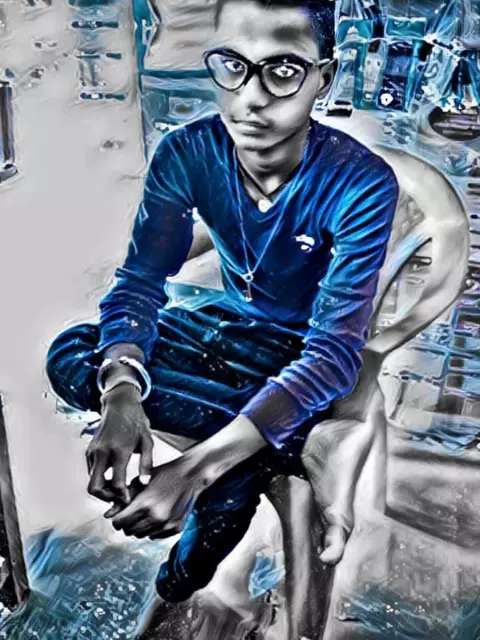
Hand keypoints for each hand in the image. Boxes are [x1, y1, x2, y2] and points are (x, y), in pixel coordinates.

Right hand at [86, 384, 152, 504]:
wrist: (120, 404)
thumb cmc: (136, 422)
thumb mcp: (147, 441)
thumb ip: (146, 464)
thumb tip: (143, 484)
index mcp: (118, 450)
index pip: (116, 483)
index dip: (122, 496)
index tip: (128, 500)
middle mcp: (102, 452)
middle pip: (94, 487)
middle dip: (106, 498)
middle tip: (119, 497)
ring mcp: (93, 451)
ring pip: (91, 481)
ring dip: (103, 489)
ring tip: (119, 488)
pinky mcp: (89, 451)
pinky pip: (91, 472)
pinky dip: (100, 479)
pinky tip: (113, 477)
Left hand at [110, 456, 204, 538]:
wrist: (190, 474)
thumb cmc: (163, 474)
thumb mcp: (140, 482)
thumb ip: (123, 498)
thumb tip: (107, 514)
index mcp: (143, 504)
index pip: (119, 523)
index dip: (117, 519)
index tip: (119, 516)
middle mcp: (155, 516)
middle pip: (129, 531)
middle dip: (127, 524)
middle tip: (132, 515)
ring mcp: (166, 523)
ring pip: (142, 536)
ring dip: (139, 528)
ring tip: (144, 515)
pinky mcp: (176, 527)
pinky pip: (156, 536)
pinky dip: (153, 530)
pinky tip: (156, 517)